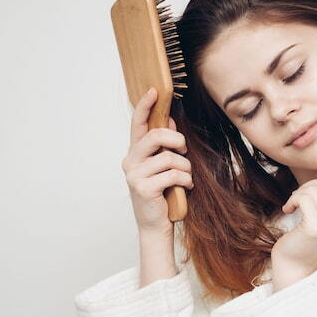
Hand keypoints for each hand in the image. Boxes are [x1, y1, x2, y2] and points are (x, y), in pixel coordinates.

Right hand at [121, 87, 193, 237]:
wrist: (156, 225)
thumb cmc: (162, 194)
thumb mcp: (164, 167)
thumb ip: (164, 145)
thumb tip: (170, 120)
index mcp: (135, 153)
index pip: (138, 124)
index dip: (145, 106)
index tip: (154, 90)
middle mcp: (131, 161)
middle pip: (155, 136)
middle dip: (176, 140)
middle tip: (184, 150)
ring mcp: (135, 175)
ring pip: (169, 158)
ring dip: (185, 167)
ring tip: (186, 178)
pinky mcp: (143, 188)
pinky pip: (173, 174)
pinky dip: (185, 180)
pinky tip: (185, 188)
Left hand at [271, 166, 316, 274]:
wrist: (296, 264)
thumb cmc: (310, 236)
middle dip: (310, 185)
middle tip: (300, 197)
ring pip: (314, 189)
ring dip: (298, 193)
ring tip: (294, 204)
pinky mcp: (315, 228)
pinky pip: (303, 198)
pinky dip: (292, 200)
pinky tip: (288, 209)